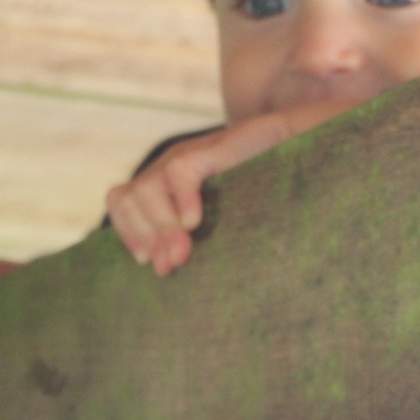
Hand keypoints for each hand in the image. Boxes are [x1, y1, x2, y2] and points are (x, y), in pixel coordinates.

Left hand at [106, 103, 342, 274]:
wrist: (297, 149)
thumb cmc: (263, 192)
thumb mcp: (222, 220)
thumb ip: (195, 238)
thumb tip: (172, 271)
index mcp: (164, 184)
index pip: (122, 201)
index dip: (128, 232)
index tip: (147, 262)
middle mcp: (168, 168)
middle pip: (126, 198)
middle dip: (143, 236)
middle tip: (168, 267)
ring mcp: (185, 156)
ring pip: (145, 189)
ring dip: (161, 227)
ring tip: (183, 254)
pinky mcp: (207, 150)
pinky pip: (179, 173)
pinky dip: (182, 201)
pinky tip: (195, 223)